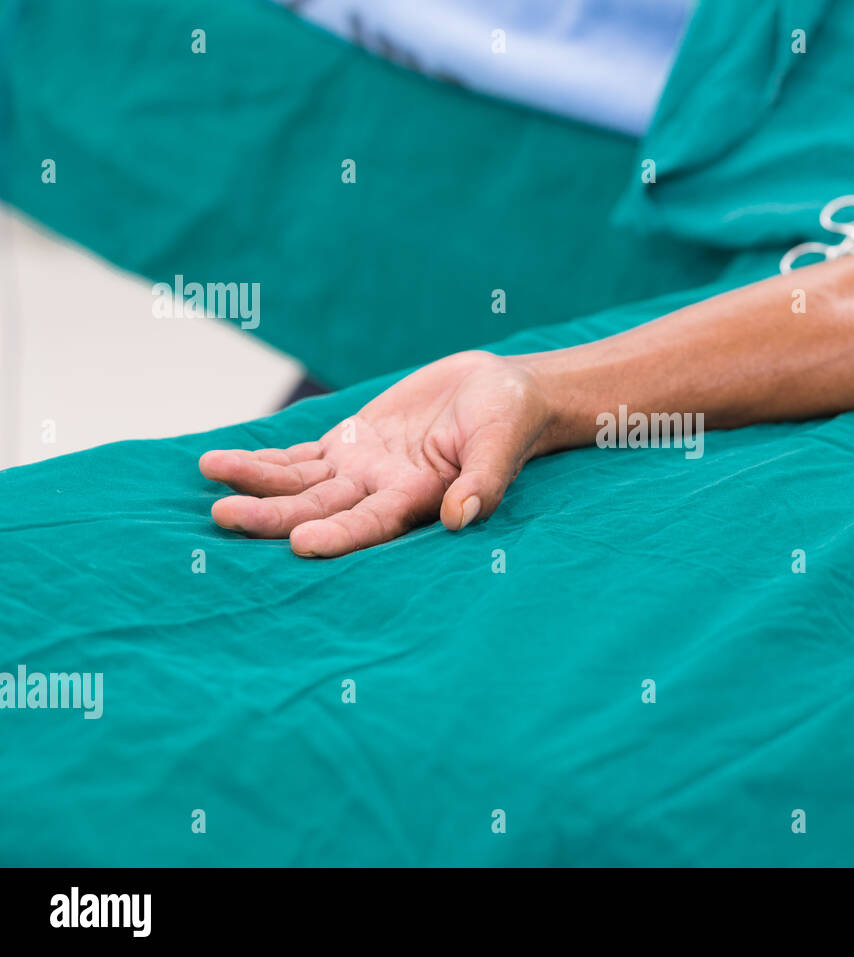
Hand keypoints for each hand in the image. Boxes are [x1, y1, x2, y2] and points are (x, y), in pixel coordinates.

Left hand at [199, 351, 550, 557]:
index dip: (338, 536)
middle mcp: (381, 491)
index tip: (301, 544)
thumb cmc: (509, 417)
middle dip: (272, 515)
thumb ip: (483, 481)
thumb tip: (461, 517)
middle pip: (319, 510)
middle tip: (224, 515)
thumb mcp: (501, 442)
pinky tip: (225, 464)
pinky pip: (299, 458)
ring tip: (211, 474)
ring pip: (299, 484)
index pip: (371, 524)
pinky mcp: (350, 443)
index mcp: (419, 498)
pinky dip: (264, 461)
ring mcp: (361, 469)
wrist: (500, 391)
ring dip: (256, 485)